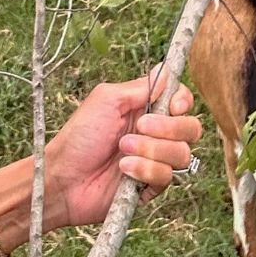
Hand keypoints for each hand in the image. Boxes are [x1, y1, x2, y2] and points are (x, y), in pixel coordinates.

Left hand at [43, 67, 201, 228]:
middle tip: (139, 127)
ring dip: (152, 150)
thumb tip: (167, 71)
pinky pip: (166, 177)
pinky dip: (146, 170)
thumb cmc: (80, 135)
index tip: (172, 106)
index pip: (182, 100)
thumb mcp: (107, 100)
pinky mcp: (151, 185)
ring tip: (123, 150)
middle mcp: (155, 133)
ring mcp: (154, 160)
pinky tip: (125, 169)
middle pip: (191, 128)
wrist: (64, 179)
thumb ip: (141, 87)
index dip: (183, 102)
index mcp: (145, 108)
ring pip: (181, 153)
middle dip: (168, 128)